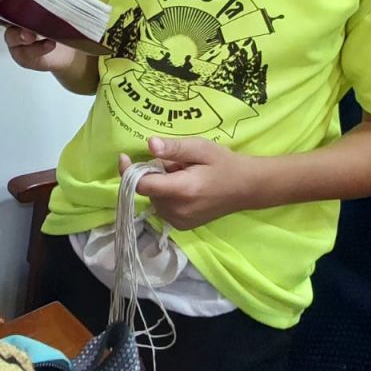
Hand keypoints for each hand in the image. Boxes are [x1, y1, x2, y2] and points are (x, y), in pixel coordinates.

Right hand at [0, 5, 80, 74]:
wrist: (75, 45)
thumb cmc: (60, 19)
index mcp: (16, 7)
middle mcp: (12, 23)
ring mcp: (17, 42)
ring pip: (11, 37)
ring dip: (20, 34)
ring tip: (30, 34)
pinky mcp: (26, 57)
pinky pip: (28, 53)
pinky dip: (39, 47)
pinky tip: (50, 43)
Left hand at [118, 136, 262, 229]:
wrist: (246, 188)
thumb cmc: (223, 164)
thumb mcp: (200, 148)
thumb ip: (174, 148)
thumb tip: (149, 144)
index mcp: (182, 190)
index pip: (143, 186)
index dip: (129, 172)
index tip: (124, 157)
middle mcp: (177, 211)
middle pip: (148, 190)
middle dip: (155, 174)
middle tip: (178, 165)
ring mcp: (179, 222)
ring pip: (154, 198)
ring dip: (161, 185)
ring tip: (185, 176)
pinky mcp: (181, 226)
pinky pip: (162, 207)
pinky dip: (167, 196)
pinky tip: (186, 189)